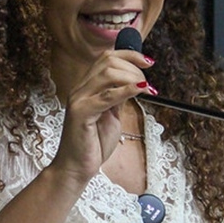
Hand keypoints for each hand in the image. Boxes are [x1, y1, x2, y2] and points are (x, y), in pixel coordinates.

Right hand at [51, 50, 155, 186]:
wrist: (76, 168)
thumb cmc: (93, 143)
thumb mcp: (112, 115)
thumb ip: (119, 97)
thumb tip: (135, 83)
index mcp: (86, 87)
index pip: (106, 57)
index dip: (129, 55)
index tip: (148, 62)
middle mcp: (80, 89)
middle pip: (108, 61)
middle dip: (134, 67)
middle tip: (147, 83)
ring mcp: (79, 99)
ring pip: (108, 74)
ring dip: (133, 77)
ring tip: (146, 89)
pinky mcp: (81, 112)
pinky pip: (108, 96)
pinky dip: (128, 90)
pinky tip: (142, 90)